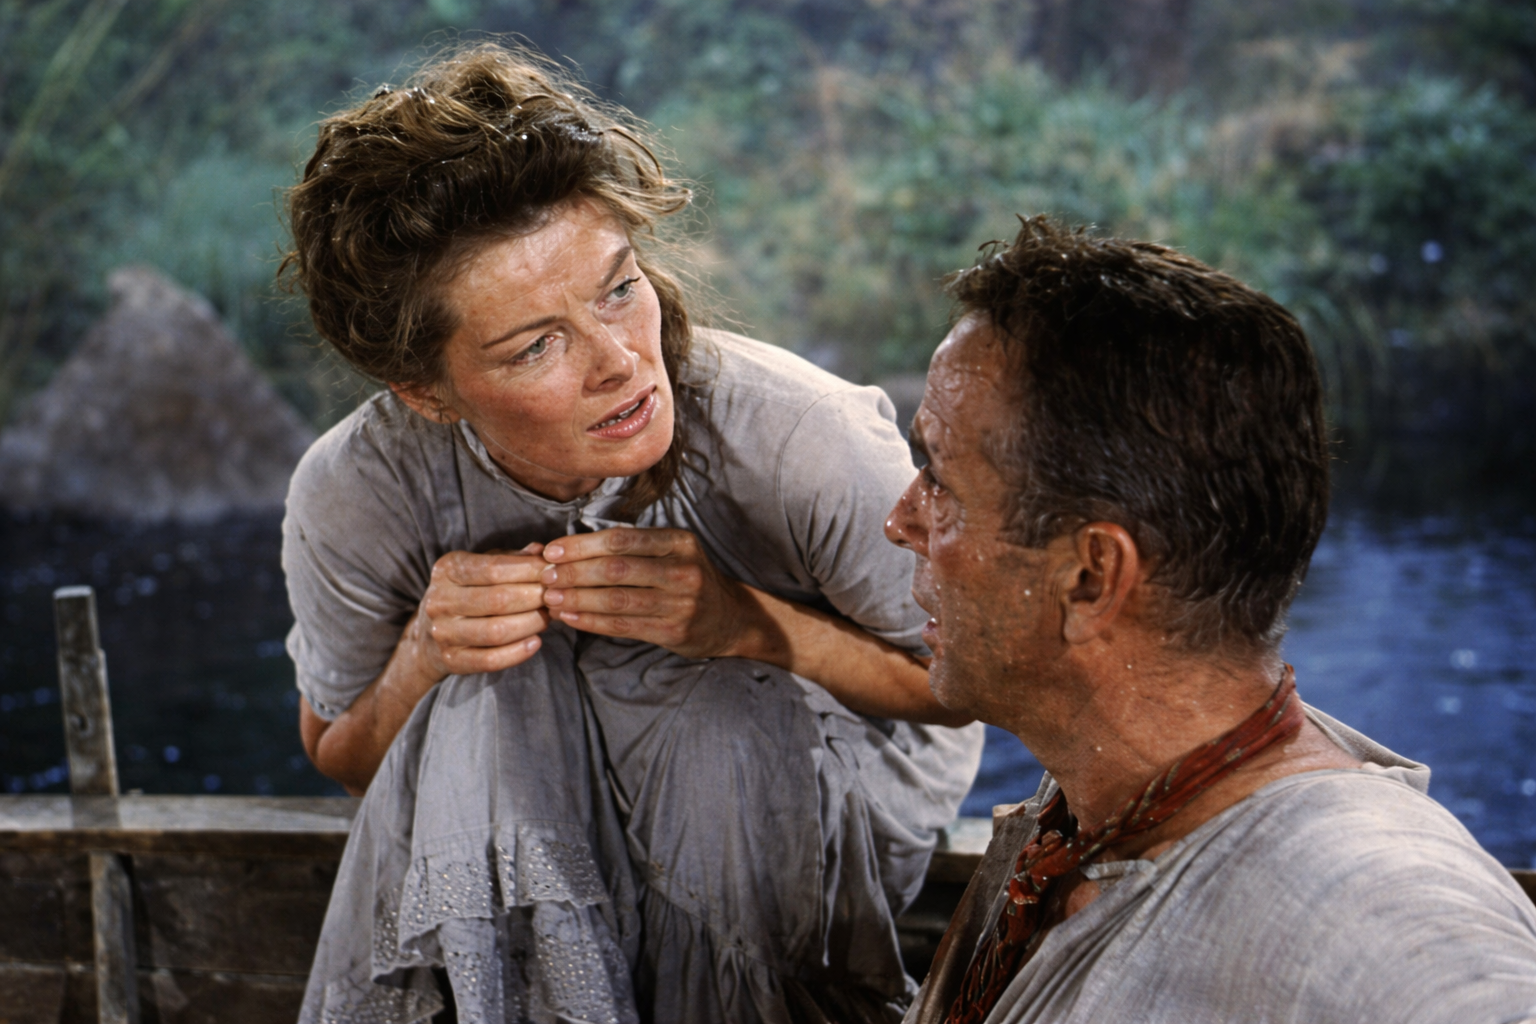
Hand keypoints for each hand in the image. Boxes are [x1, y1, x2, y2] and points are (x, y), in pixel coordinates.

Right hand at [414, 544, 551, 677]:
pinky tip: (536, 642)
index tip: (553, 572)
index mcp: (447, 569)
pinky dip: (517, 653)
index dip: (530, 570)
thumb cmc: (467, 592)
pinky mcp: (451, 660)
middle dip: (535, 598)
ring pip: (496, 631)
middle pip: (498, 600)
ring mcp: (443, 632)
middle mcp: (440, 600)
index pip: (494, 568)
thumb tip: (540, 551)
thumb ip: (511, 559)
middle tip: (555, 597)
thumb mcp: (482, 567)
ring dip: (531, 624)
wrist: (428, 636)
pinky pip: (489, 660)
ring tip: (547, 618)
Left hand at [539, 528, 756, 658]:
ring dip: (578, 598)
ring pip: (617, 599)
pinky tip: (570, 616)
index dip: (582, 545)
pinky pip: (624, 625)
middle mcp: (683, 569)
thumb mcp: (671, 552)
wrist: (729, 618)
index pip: (621, 539)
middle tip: (544, 576)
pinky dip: (592, 621)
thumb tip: (570, 548)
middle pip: (617, 568)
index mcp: (679, 542)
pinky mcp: (674, 631)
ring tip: (551, 597)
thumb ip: (631, 548)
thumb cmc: (686, 579)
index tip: (552, 551)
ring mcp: (680, 602)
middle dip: (575, 572)